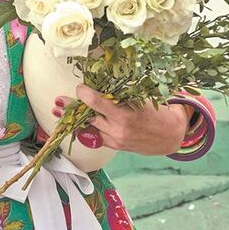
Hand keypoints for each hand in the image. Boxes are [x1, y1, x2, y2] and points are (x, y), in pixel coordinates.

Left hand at [57, 84, 189, 155]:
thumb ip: (119, 94)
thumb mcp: (141, 99)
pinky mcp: (114, 146)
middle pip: (89, 118)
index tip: (79, 88)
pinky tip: (74, 123)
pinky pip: (95, 137)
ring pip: (89, 128)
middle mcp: (118, 130)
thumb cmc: (157, 111)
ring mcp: (115, 140)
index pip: (98, 104)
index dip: (85, 95)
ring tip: (58, 111)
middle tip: (58, 100)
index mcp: (126, 115)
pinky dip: (85, 128)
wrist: (170, 135)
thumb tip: (99, 83)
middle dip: (73, 108)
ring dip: (74, 119)